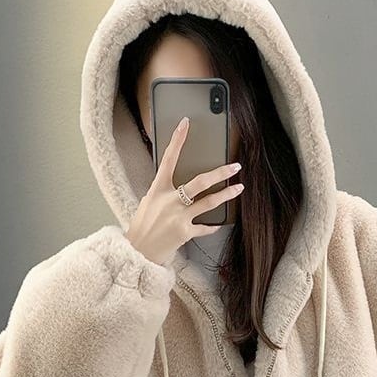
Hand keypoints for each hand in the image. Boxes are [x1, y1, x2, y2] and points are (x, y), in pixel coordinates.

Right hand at [123, 116, 243, 264]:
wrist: (137, 252)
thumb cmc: (141, 227)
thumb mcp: (148, 203)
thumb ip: (163, 193)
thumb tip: (177, 188)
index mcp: (158, 189)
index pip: (168, 159)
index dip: (177, 140)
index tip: (185, 124)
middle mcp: (170, 200)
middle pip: (200, 182)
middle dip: (220, 173)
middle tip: (235, 167)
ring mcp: (179, 217)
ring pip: (209, 202)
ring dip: (227, 195)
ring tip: (239, 189)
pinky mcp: (185, 232)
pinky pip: (204, 227)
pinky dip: (211, 226)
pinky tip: (217, 224)